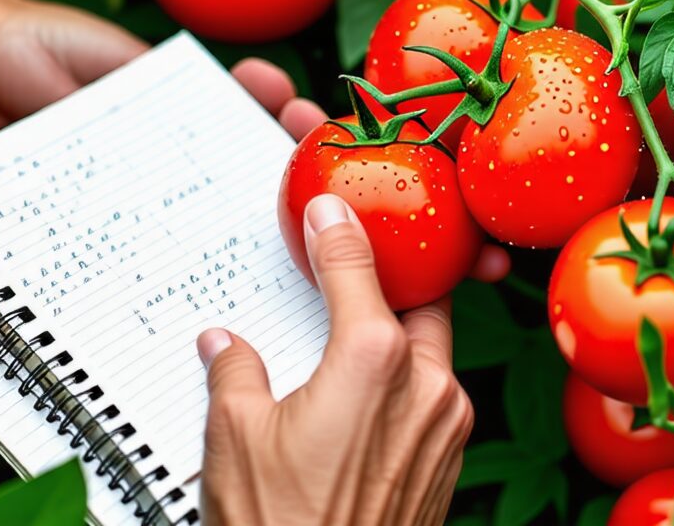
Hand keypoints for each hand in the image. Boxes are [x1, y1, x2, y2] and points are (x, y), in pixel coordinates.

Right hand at [197, 193, 473, 524]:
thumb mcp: (234, 437)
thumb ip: (235, 375)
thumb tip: (225, 348)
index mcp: (372, 361)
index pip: (357, 267)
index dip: (340, 230)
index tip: (331, 210)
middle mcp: (425, 387)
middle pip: (420, 303)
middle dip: (392, 284)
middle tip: (357, 276)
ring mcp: (446, 427)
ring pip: (434, 352)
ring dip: (402, 337)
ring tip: (354, 344)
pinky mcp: (449, 463)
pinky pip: (437, 399)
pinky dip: (409, 384)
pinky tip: (368, 401)